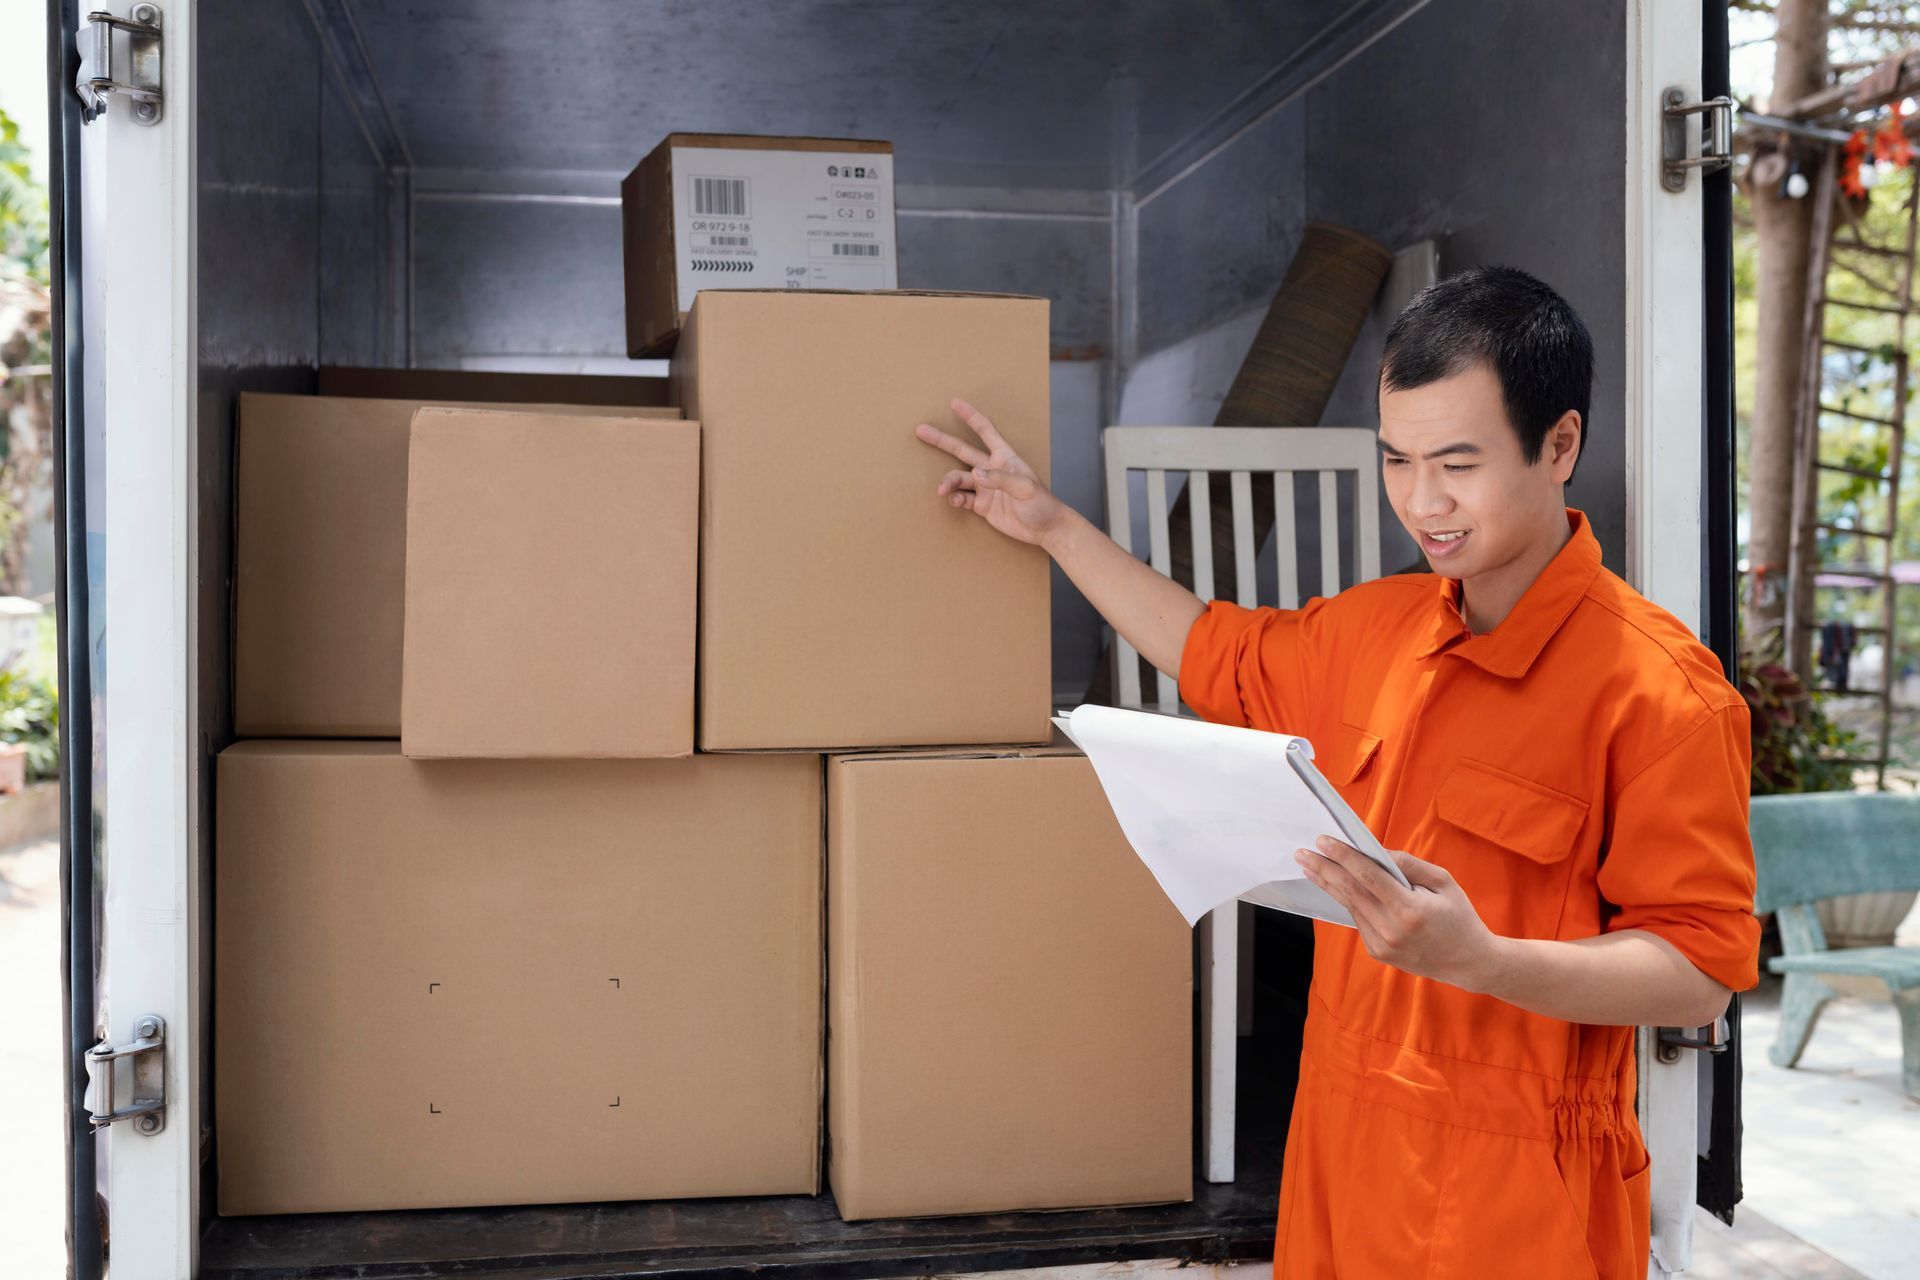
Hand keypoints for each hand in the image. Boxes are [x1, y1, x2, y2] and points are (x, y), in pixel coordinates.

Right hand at [915, 398, 1067, 548]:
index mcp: (1005, 457)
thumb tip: (975, 474)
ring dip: (948, 482)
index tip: (955, 403)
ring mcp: (985, 487)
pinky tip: (953, 501)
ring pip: (959, 478)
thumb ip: (1000, 479)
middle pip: (962, 450)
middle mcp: (991, 469)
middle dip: (942, 440)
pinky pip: (962, 498)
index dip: (971, 416)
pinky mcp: (981, 505)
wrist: (1045, 529)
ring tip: (942, 490)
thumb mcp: (1025, 488)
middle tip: (921, 430)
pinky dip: (954, 499)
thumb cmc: (1041, 504)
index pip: (985, 431)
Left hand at [1294, 836, 1503, 991]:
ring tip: (1310, 865)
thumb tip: (1377, 852)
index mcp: (1410, 910)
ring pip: (1351, 906)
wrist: (1469, 962)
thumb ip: (1410, 865)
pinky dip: (1348, 900)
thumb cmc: (1459, 917)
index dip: (1343, 857)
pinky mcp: (1378, 952)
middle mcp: (1392, 930)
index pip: (1368, 877)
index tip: (1323, 841)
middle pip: (1350, 892)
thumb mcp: (1444, 882)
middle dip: (1323, 869)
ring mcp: (1382, 944)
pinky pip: (1359, 919)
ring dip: (1329, 884)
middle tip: (1301, 853)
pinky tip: (1336, 885)